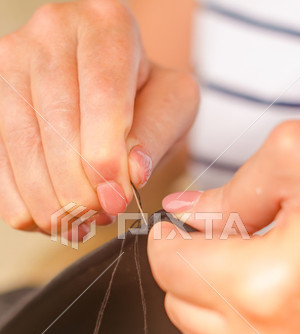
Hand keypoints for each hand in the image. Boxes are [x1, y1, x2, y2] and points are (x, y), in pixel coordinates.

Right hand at [0, 0, 198, 237]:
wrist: (108, 74)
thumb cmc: (143, 89)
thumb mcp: (171, 103)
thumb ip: (156, 134)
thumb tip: (131, 173)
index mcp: (105, 24)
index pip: (102, 96)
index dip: (106, 158)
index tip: (116, 199)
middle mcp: (52, 34)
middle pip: (56, 123)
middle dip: (78, 186)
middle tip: (99, 216)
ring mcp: (13, 62)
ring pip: (21, 144)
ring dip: (49, 199)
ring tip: (77, 223)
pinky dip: (20, 198)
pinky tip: (47, 218)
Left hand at [148, 121, 299, 333]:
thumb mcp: (302, 165)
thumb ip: (235, 189)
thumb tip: (187, 210)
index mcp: (266, 286)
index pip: (169, 266)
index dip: (165, 240)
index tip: (173, 229)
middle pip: (179, 303)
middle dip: (187, 266)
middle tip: (214, 239)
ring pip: (204, 332)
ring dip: (213, 295)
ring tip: (252, 263)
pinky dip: (241, 323)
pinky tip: (275, 294)